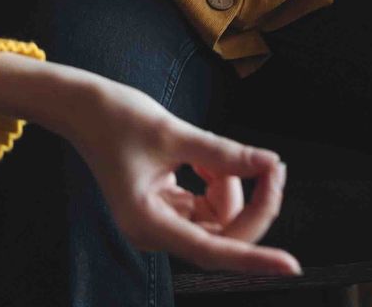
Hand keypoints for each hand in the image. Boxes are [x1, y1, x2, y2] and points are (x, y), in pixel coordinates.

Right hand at [0, 56, 299, 277]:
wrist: (81, 106)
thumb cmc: (114, 117)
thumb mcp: (172, 133)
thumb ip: (223, 154)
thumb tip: (269, 163)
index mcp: (148, 223)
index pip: (214, 251)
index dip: (255, 259)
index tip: (291, 265)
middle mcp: (154, 231)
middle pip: (224, 235)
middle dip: (250, 201)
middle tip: (270, 164)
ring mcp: (161, 221)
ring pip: (220, 220)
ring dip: (231, 186)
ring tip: (214, 151)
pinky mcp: (166, 207)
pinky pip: (208, 206)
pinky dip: (217, 181)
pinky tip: (206, 157)